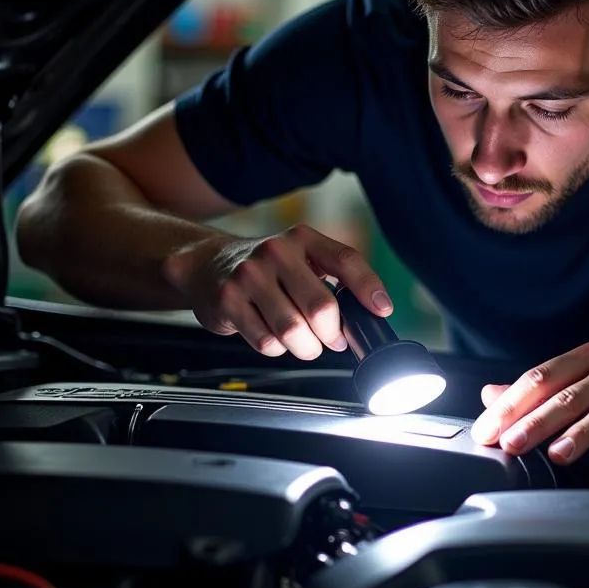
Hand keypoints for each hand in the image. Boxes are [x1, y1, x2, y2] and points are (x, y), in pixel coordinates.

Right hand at [162, 224, 392, 359]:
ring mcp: (249, 276)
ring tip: (303, 342)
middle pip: (321, 307)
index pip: (345, 260)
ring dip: (306, 347)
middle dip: (332, 334)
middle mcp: (276, 252)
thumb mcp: (300, 258)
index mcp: (303, 239)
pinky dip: (277, 348)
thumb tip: (369, 314)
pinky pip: (267, 342)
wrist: (205, 263)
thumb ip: (332, 279)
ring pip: (293, 331)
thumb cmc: (266, 268)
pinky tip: (272, 334)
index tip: (383, 310)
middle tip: (332, 339)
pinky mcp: (228, 302)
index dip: (369, 287)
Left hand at [470, 342, 588, 466]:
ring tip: (558, 453)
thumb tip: (490, 396)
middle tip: (511, 443)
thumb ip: (537, 388)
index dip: (510, 404)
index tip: (487, 429)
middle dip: (535, 421)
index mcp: (585, 359)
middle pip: (568, 396)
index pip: (541, 379)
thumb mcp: (582, 377)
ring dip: (581, 434)